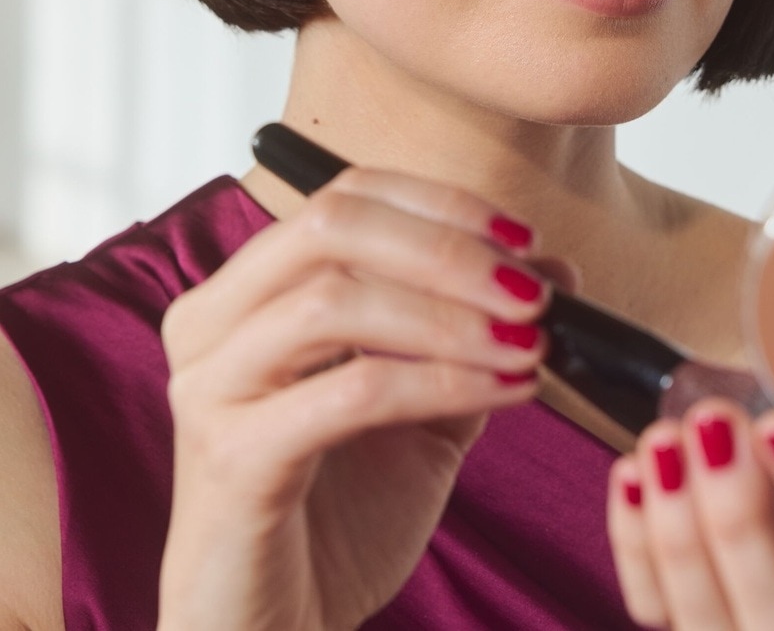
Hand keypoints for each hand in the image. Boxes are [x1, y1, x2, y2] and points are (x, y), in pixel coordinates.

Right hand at [158, 165, 565, 630]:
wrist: (279, 628)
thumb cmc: (341, 512)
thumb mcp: (425, 404)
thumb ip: (474, 329)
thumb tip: (552, 265)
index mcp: (249, 290)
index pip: (346, 196)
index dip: (441, 204)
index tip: (524, 235)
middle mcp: (212, 321)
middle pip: (332, 225)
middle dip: (448, 249)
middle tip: (532, 291)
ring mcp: (211, 386)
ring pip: (335, 299)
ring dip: (452, 315)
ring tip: (529, 342)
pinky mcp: (231, 457)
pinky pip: (350, 391)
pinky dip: (440, 379)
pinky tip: (507, 389)